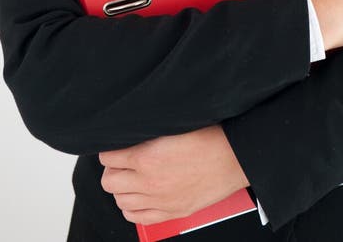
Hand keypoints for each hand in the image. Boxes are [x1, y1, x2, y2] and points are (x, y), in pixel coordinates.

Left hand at [99, 125, 249, 225]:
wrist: (234, 157)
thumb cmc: (210, 137)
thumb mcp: (173, 124)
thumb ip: (148, 129)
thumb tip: (131, 128)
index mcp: (146, 157)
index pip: (107, 156)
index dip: (111, 148)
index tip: (117, 145)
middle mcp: (148, 182)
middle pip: (109, 181)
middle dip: (112, 169)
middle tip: (122, 161)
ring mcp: (159, 201)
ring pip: (120, 200)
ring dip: (122, 188)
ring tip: (131, 177)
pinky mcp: (170, 212)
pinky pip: (135, 217)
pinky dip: (132, 207)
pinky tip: (138, 195)